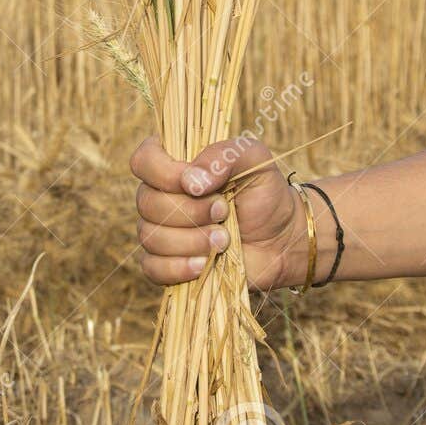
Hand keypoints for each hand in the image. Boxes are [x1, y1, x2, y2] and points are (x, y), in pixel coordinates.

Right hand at [129, 134, 297, 289]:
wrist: (281, 240)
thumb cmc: (264, 194)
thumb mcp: (254, 160)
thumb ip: (223, 156)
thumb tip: (191, 183)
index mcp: (174, 165)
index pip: (143, 161)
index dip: (164, 173)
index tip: (198, 185)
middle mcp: (160, 196)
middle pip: (147, 203)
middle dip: (190, 211)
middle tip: (224, 212)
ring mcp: (161, 232)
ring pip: (151, 237)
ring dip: (192, 240)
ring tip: (224, 240)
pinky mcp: (167, 265)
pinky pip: (152, 268)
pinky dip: (178, 268)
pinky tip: (204, 264)